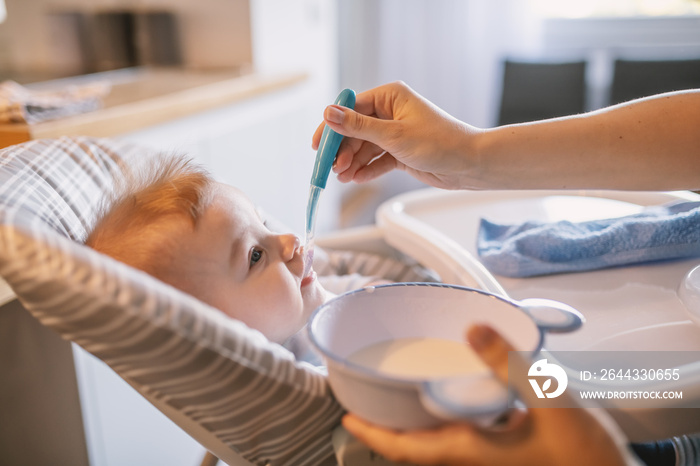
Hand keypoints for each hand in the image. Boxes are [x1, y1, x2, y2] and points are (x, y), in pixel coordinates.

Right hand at [312, 81, 480, 189]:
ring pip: (364, 147)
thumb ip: (358, 127)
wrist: (469, 164)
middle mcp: (391, 111)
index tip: (318, 146)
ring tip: (343, 178)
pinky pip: (376, 159)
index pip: (350, 108)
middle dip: (343, 150)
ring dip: (352, 163)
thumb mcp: (393, 135)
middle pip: (355, 130)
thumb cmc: (439, 143)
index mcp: (390, 96)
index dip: (332, 127)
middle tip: (332, 168)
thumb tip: (329, 113)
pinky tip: (356, 179)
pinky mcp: (401, 151)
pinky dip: (367, 169)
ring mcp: (396, 132)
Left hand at [341, 325, 629, 465]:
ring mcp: (492, 453)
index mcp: (472, 449)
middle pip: (416, 442)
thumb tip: (474, 330)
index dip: (373, 435)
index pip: (407, 448)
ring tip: (402, 387)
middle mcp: (475, 454)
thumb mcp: (551, 405)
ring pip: (440, 434)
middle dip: (388, 424)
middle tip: (366, 398)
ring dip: (416, 415)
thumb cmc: (588, 458)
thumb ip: (512, 366)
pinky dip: (451, 408)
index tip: (346, 420)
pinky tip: (462, 385)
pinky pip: (467, 426)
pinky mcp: (509, 447)